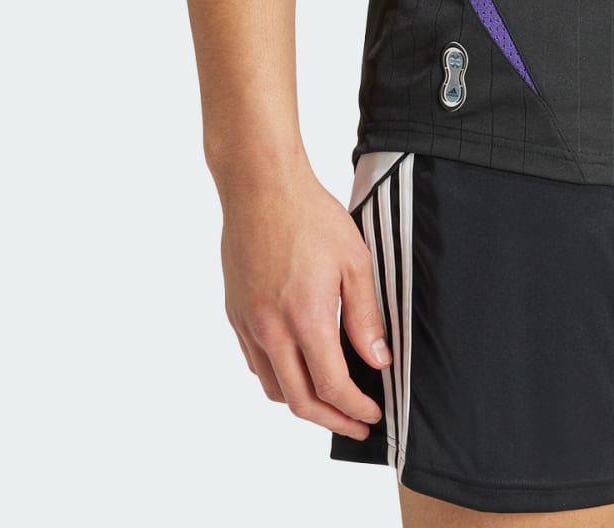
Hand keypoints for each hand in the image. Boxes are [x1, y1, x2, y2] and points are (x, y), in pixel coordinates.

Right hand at [219, 166, 388, 435]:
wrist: (261, 189)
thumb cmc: (311, 217)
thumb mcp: (355, 261)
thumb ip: (366, 316)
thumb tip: (378, 360)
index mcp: (306, 318)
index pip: (331, 387)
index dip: (354, 409)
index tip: (373, 414)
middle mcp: (271, 330)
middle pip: (300, 401)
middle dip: (332, 420)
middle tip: (356, 424)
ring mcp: (248, 325)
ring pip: (274, 388)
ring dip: (303, 404)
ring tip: (330, 402)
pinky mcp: (235, 315)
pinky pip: (256, 364)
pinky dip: (279, 379)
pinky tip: (298, 369)